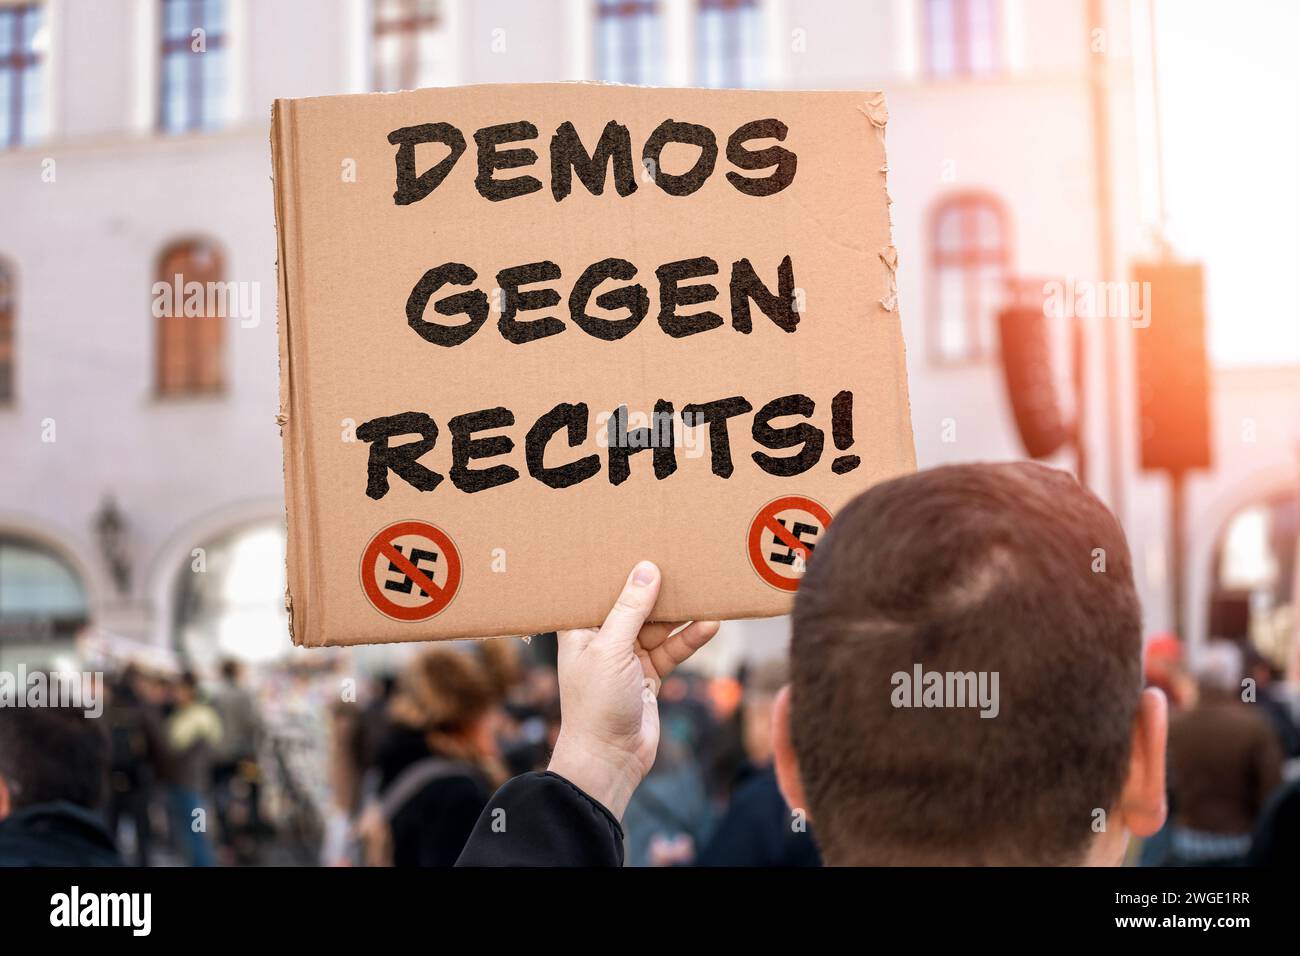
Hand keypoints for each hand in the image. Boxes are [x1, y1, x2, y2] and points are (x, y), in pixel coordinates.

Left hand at [547, 561, 718, 819]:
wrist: (610, 760)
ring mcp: (627, 657)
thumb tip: (646, 569)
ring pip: (657, 626)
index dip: (614, 568)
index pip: (596, 589)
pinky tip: (710, 624)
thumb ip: (630, 609)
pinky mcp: (649, 675)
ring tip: (704, 589)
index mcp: (580, 629)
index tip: (636, 539)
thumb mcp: (612, 649)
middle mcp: (602, 639)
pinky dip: (690, 639)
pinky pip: (672, 649)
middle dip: (655, 587)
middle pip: (632, 604)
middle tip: (681, 559)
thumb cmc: (596, 704)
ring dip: (679, 613)